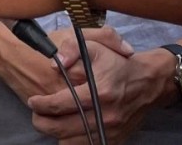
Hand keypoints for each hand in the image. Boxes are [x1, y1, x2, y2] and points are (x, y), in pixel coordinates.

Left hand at [28, 33, 161, 143]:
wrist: (148, 82)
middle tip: (35, 114)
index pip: (60, 104)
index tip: (32, 100)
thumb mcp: (95, 46)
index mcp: (98, 92)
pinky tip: (68, 128)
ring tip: (50, 121)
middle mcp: (105, 115)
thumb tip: (54, 63)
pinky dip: (73, 140)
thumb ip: (72, 49)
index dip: (41, 104)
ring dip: (56, 133)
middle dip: (42, 122)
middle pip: (62, 128)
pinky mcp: (116, 139)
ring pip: (72, 142)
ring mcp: (111, 131)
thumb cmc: (117, 63)